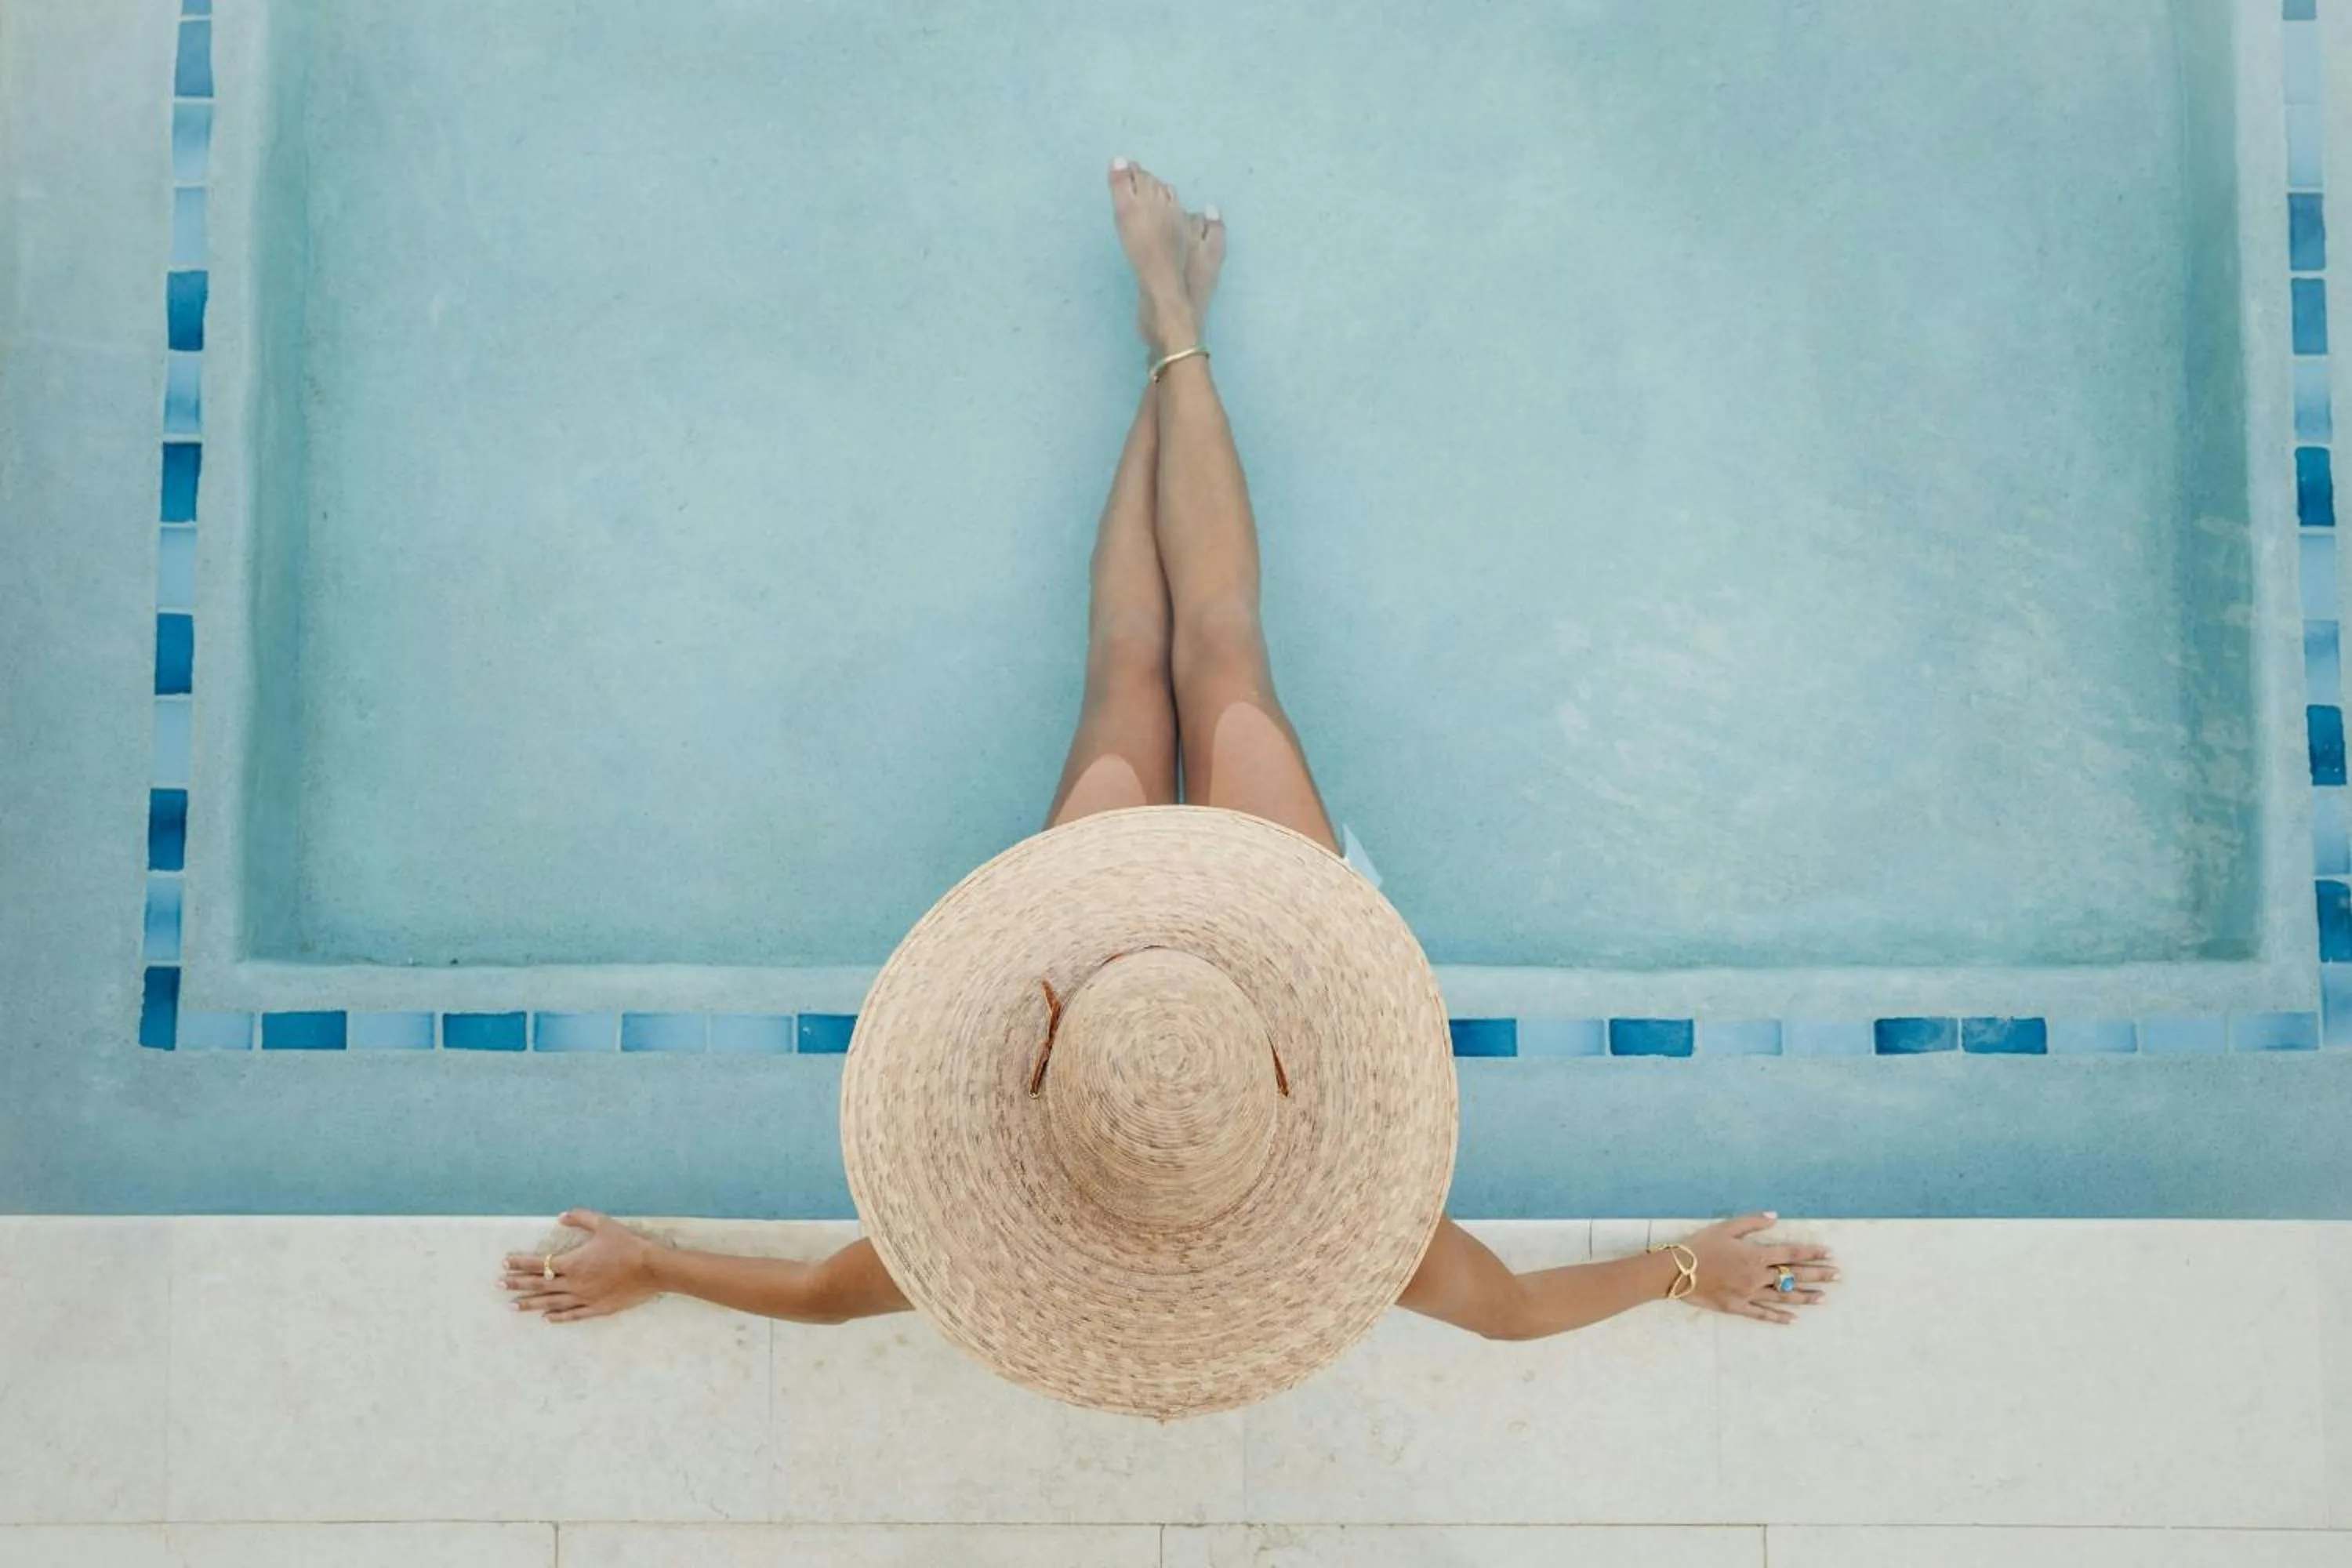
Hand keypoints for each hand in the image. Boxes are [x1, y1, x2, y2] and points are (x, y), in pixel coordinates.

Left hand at [500, 1209, 664, 1323]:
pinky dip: (558, 1317)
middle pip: (539, 1285)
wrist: (652, 1268)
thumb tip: (561, 1215)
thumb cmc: (628, 1245)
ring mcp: (585, 1298)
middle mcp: (574, 1283)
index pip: (539, 1264)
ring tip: (513, 1306)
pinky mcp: (597, 1309)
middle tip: (500, 1285)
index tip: (505, 1263)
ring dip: (530, 1304)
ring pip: (551, 1303)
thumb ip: (580, 1218)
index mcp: (573, 1262)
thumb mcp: (603, 1224)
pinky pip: (572, 1315)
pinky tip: (546, 1318)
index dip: (520, 1263)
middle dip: (517, 1284)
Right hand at [1671, 1212, 1835, 1324]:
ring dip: (1805, 1297)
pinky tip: (1793, 1320)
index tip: (1829, 1253)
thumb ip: (1752, 1222)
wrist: (1676, 1270)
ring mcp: (1748, 1293)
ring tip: (1823, 1298)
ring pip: (1783, 1297)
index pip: (1791, 1252)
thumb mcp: (1725, 1227)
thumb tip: (1775, 1216)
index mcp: (1756, 1254)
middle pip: (1794, 1276)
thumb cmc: (1700, 1245)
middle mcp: (1757, 1276)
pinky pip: (1763, 1314)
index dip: (1812, 1252)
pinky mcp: (1738, 1307)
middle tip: (1838, 1276)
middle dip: (1818, 1275)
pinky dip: (1779, 1317)